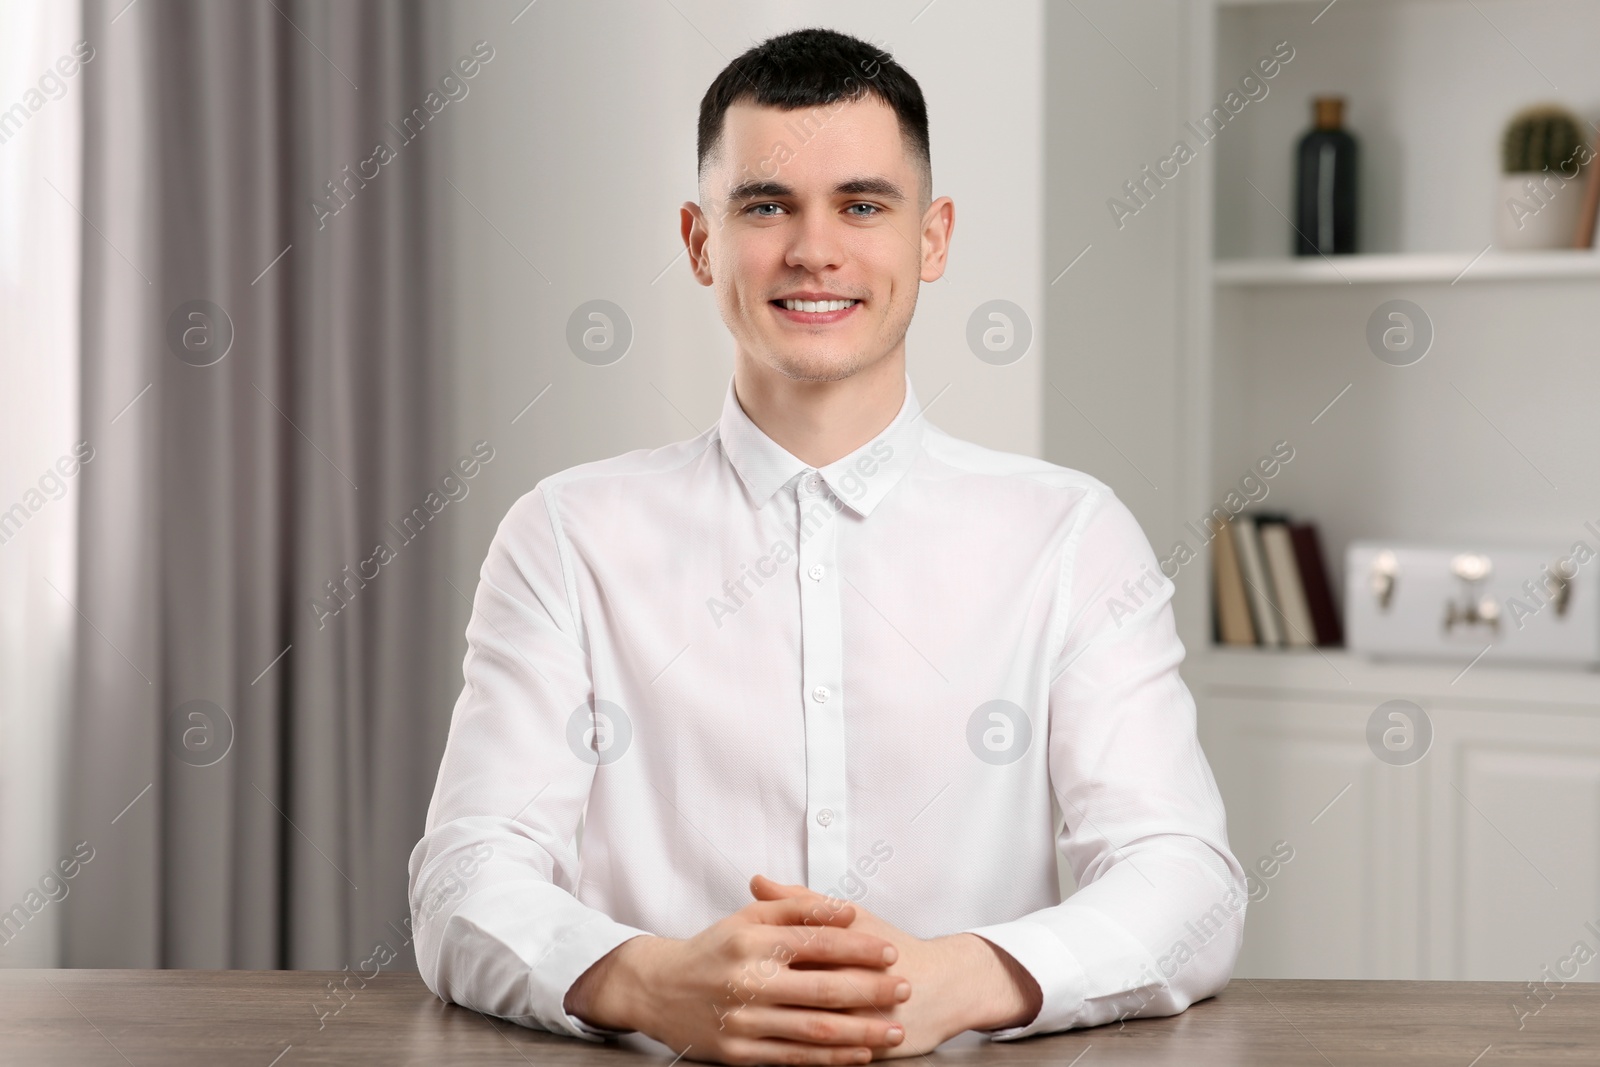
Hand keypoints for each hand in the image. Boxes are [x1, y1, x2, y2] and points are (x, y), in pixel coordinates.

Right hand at [564, 886, 911, 1064]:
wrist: (657, 989)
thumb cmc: (711, 950)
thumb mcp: (746, 918)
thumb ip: (795, 907)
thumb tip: (843, 909)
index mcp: (752, 943)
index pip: (817, 942)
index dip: (859, 947)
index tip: (890, 952)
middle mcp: (749, 982)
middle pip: (824, 988)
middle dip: (872, 990)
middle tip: (905, 988)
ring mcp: (745, 1021)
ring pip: (815, 1029)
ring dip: (862, 1031)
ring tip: (895, 1028)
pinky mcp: (740, 1053)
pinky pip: (795, 1057)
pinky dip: (832, 1058)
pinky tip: (860, 1054)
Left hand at [750, 876, 1042, 1058]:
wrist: (946, 985)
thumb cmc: (894, 946)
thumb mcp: (852, 917)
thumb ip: (802, 903)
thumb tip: (758, 881)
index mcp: (839, 949)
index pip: (786, 952)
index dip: (756, 957)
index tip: (729, 958)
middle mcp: (851, 985)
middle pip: (794, 993)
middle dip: (760, 997)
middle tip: (729, 994)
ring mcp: (862, 1020)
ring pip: (810, 1028)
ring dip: (777, 1028)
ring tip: (746, 1024)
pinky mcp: (871, 1048)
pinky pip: (828, 1055)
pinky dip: (805, 1053)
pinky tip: (781, 1048)